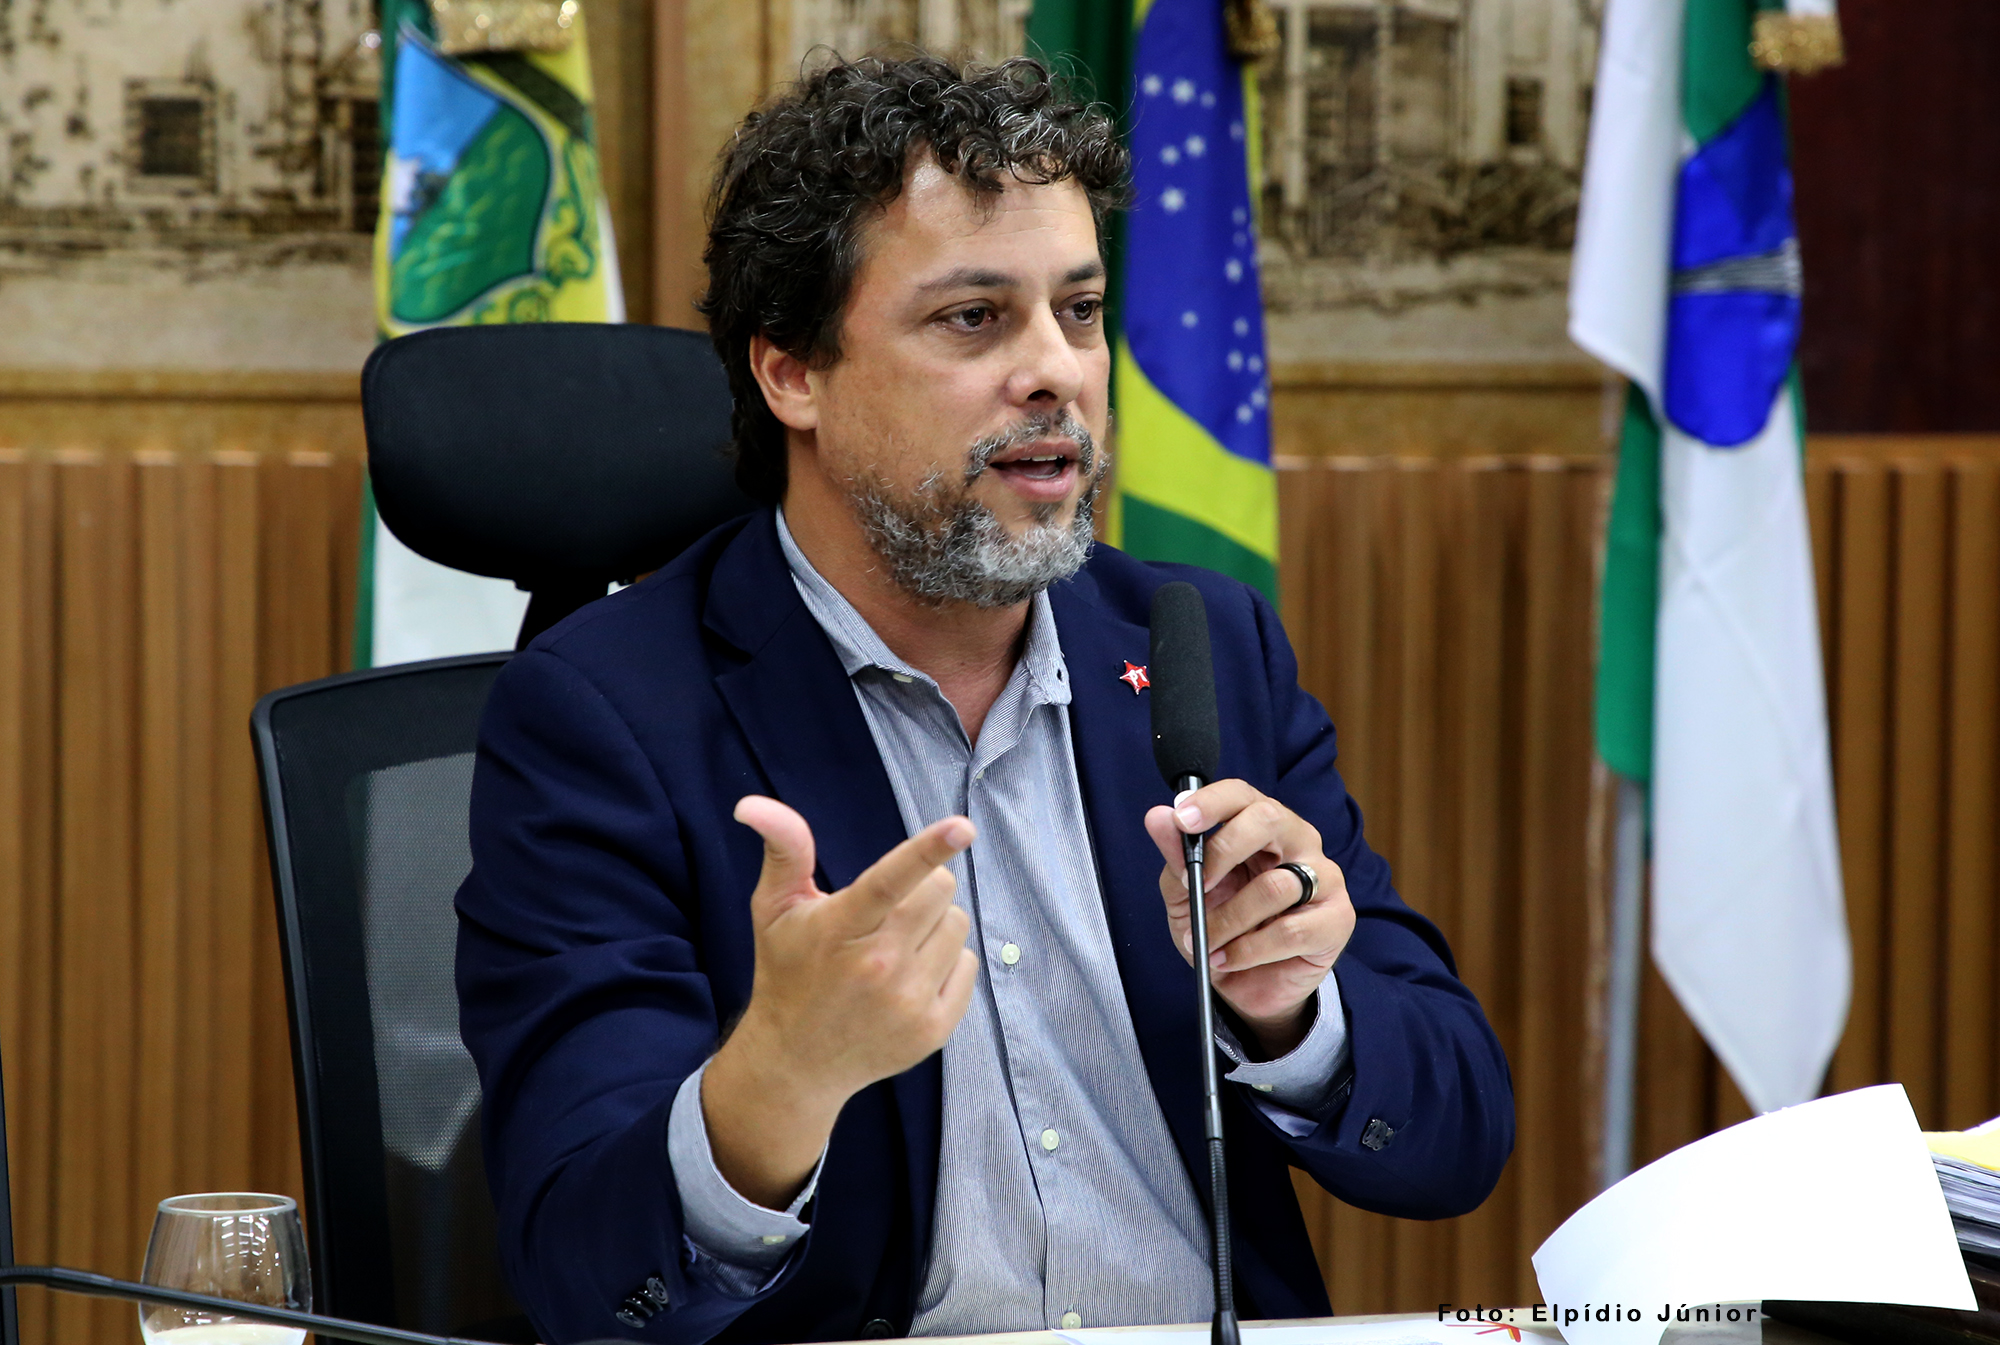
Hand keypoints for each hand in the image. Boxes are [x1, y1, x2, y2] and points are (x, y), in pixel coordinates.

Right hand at [701, 796, 979, 1208]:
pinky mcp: (933, 1029)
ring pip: (957, 925)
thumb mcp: (774, 908)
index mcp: (839, 929)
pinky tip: (908, 980)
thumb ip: (782, 849)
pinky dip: (945, 964)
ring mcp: (908, 1002)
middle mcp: (878, 967)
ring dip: (932, 927)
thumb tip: (751, 803)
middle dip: (920, 890)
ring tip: (894, 949)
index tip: (963, 827)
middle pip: (940, 890)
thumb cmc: (786, 971)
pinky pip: (967, 966)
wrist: (795, 1063)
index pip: (889, 881)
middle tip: (886, 915)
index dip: (928, 850)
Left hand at [1144, 781, 1354, 1058]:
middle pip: (1269, 818)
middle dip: (1224, 850)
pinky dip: (1249, 950)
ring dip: (1229, 920)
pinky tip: (1227, 959)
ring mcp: (1325, 877)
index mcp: (1259, 823)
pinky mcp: (1338, 919)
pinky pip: (1291, 930)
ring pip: (1276, 885)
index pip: (1240, 794)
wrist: (1247, 986)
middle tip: (1195, 885)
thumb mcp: (1185, 894)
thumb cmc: (1220, 926)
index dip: (1211, 802)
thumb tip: (1156, 817)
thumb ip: (1176, 857)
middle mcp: (1298, 840)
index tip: (1181, 820)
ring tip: (1206, 942)